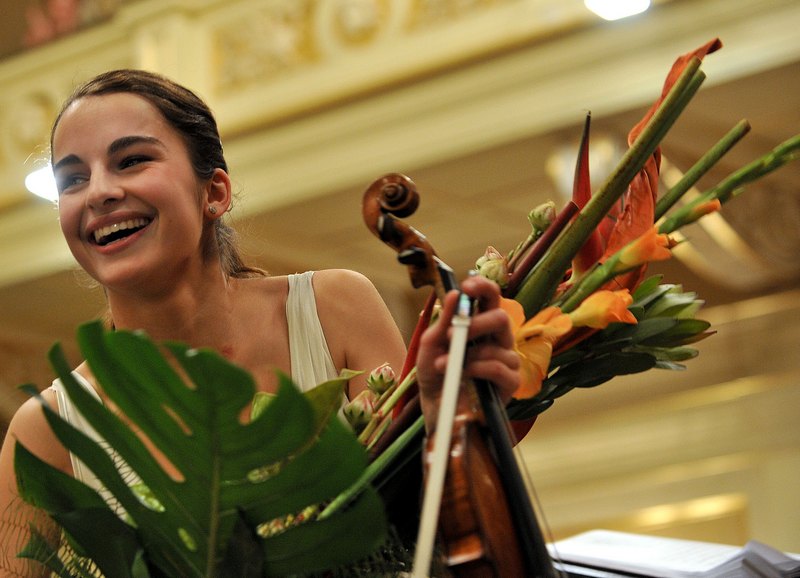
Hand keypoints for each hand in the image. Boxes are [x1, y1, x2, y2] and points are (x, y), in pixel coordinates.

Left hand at [416, 275, 519, 429]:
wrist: (437, 409)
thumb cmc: (436, 375)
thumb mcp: (431, 346)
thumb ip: (442, 322)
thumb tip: (455, 294)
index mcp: (480, 326)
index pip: (491, 299)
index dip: (484, 287)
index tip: (468, 285)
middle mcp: (497, 340)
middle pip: (501, 317)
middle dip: (477, 322)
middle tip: (454, 331)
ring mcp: (507, 360)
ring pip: (499, 344)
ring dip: (467, 353)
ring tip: (443, 364)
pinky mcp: (510, 382)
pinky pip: (500, 367)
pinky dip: (477, 368)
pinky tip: (462, 375)